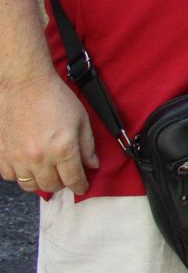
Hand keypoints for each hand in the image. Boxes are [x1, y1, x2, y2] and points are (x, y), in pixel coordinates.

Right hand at [0, 72, 97, 195]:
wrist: (25, 84)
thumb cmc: (55, 98)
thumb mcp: (81, 119)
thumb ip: (87, 146)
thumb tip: (92, 164)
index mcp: (63, 150)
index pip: (73, 179)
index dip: (80, 186)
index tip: (82, 187)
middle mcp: (39, 158)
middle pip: (51, 186)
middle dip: (62, 184)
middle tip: (65, 176)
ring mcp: (17, 158)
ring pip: (29, 185)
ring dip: (40, 182)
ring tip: (47, 173)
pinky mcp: (1, 154)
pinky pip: (10, 176)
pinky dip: (20, 175)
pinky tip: (27, 166)